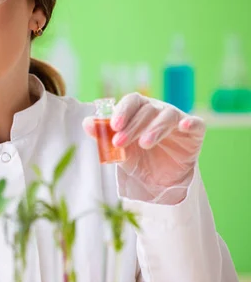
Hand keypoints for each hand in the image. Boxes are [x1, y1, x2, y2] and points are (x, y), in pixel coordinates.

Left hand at [84, 93, 205, 203]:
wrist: (160, 179)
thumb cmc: (138, 157)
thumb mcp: (118, 150)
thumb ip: (103, 135)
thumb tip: (86, 122)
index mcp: (139, 109)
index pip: (131, 101)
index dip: (123, 111)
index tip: (114, 126)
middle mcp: (158, 110)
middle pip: (146, 110)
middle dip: (132, 126)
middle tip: (120, 142)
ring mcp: (177, 119)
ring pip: (167, 116)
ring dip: (154, 129)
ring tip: (144, 144)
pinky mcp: (194, 132)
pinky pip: (196, 123)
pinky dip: (191, 123)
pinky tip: (184, 126)